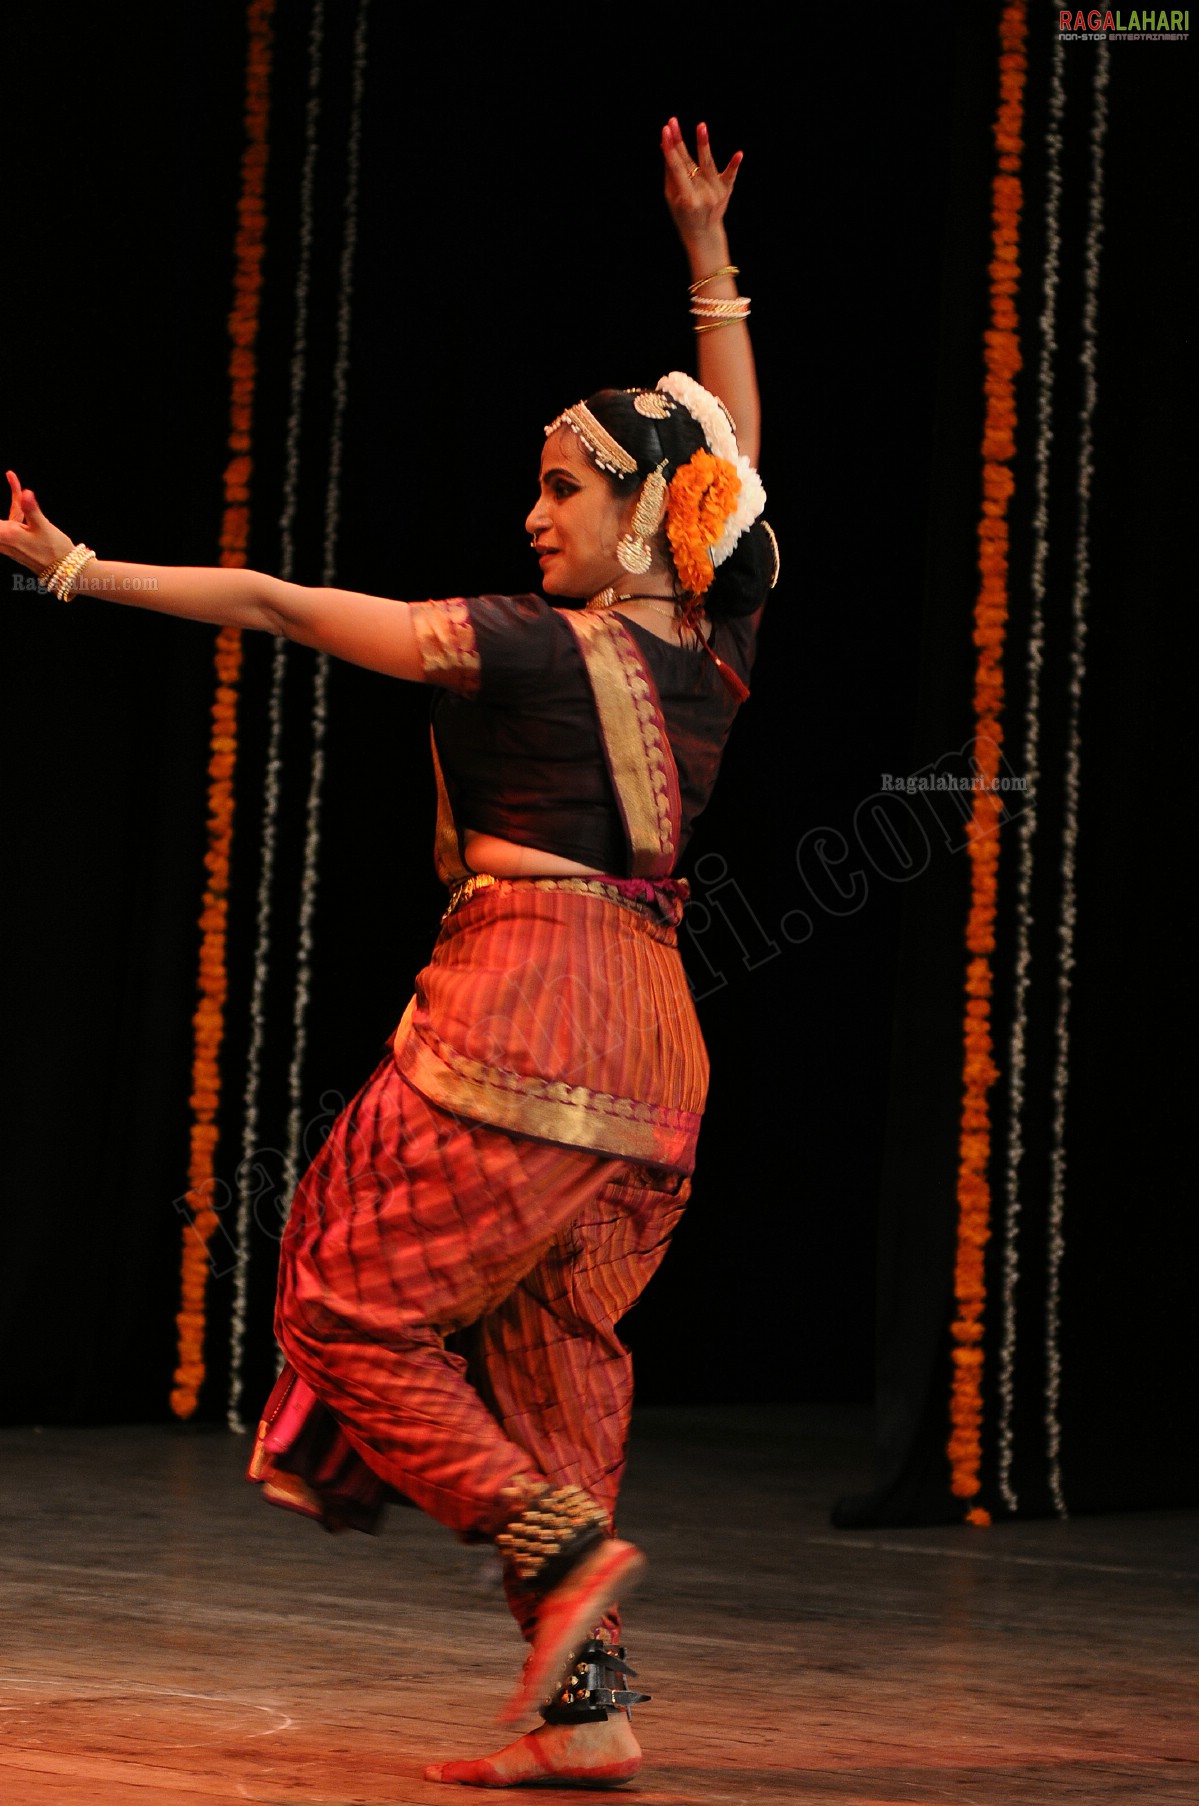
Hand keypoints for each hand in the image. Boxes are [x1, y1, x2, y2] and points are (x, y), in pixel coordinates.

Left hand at [1, 469, 73, 575]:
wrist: (66, 570)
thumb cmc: (55, 550)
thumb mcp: (44, 527)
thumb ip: (31, 509)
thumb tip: (26, 492)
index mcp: (7, 534)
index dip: (7, 499)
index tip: (7, 479)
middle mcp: (4, 541)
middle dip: (10, 504)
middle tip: (10, 480)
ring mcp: (9, 544)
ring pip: (3, 523)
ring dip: (12, 504)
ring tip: (13, 478)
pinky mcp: (17, 545)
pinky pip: (11, 524)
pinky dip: (15, 511)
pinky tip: (22, 498)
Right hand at [660, 118, 742, 246]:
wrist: (704, 234)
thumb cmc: (683, 214)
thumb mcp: (672, 197)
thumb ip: (670, 172)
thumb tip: (665, 144)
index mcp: (687, 199)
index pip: (676, 169)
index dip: (670, 150)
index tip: (664, 132)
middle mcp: (702, 194)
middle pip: (689, 163)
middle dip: (680, 142)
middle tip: (672, 122)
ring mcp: (716, 192)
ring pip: (708, 164)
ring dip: (703, 144)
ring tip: (701, 125)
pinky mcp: (726, 190)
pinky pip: (730, 175)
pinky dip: (734, 165)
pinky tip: (739, 154)